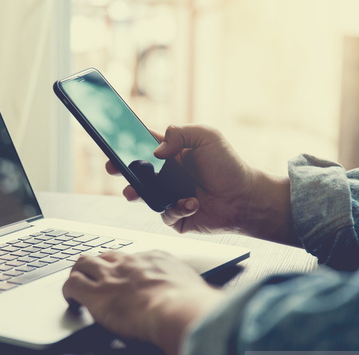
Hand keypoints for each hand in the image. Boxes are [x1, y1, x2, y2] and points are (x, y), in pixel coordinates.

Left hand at [62, 250, 221, 354]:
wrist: (180, 311)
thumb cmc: (192, 306)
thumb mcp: (194, 289)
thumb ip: (187, 291)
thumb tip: (197, 300)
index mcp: (154, 259)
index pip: (132, 257)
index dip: (124, 269)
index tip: (124, 279)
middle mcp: (130, 263)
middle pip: (105, 255)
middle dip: (97, 265)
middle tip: (94, 278)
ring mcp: (111, 276)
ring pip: (83, 263)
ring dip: (79, 274)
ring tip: (78, 287)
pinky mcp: (96, 294)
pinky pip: (71, 284)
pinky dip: (68, 292)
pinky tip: (72, 302)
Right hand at [106, 124, 297, 244]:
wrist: (245, 199)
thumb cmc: (229, 166)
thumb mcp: (207, 137)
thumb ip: (180, 134)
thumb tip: (156, 151)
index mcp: (172, 154)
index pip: (143, 145)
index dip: (126, 142)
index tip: (112, 141)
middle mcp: (167, 175)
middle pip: (136, 171)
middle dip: (121, 170)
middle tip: (113, 167)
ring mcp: (169, 196)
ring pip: (143, 196)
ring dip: (137, 193)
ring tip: (133, 193)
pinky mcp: (175, 217)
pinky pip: (164, 214)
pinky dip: (176, 208)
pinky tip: (192, 203)